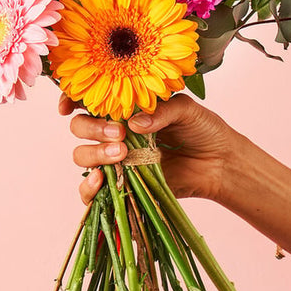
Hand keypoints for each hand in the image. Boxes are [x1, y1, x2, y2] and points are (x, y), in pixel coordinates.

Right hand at [58, 93, 244, 204]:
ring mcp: (118, 159)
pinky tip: (101, 180)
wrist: (222, 164)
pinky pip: (93, 191)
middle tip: (119, 134)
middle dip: (91, 129)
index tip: (67, 106)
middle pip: (80, 127)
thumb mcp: (186, 110)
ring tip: (121, 154)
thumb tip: (134, 123)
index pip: (90, 99)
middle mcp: (117, 131)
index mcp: (127, 107)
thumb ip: (161, 111)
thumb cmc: (205, 130)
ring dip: (94, 154)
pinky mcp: (123, 185)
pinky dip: (89, 188)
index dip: (71, 99)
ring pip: (83, 156)